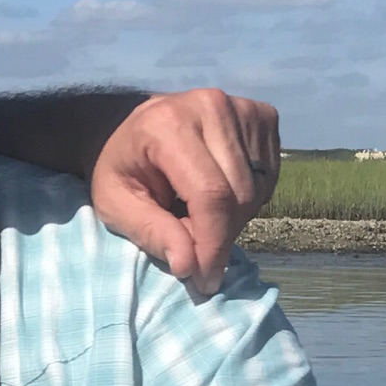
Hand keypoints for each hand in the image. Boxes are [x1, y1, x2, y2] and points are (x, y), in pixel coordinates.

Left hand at [88, 88, 281, 294]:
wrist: (135, 127)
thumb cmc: (122, 167)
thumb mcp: (116, 204)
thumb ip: (151, 232)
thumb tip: (189, 266)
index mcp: (169, 124)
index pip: (210, 194)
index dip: (212, 244)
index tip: (205, 280)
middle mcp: (211, 106)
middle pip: (239, 195)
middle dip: (219, 235)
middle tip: (192, 244)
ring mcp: (241, 107)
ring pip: (258, 189)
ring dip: (234, 218)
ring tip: (198, 212)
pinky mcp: (262, 115)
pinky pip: (269, 176)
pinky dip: (249, 198)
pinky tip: (219, 192)